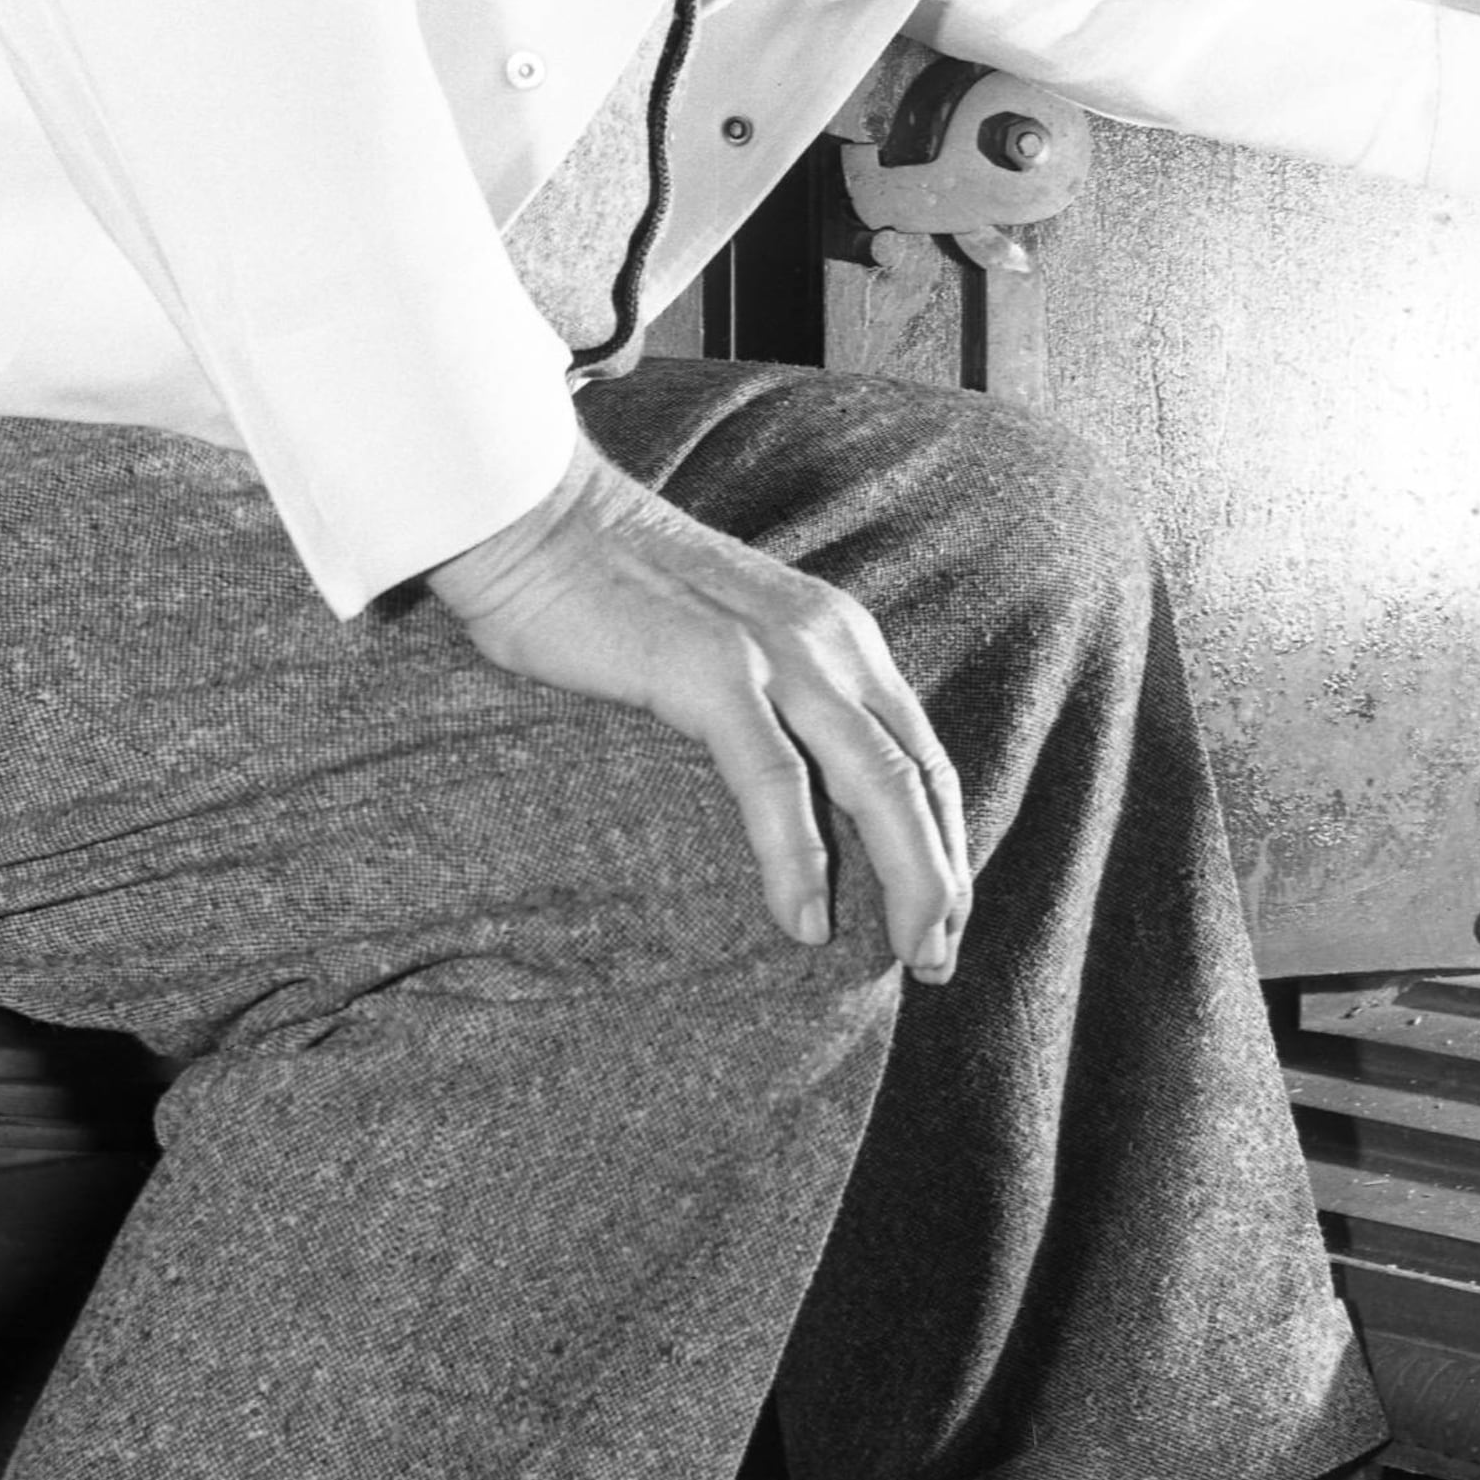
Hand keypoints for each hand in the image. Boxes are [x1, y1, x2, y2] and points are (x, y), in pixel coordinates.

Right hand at [425, 444, 970, 980]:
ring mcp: (777, 654)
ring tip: (909, 953)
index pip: (922, 755)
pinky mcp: (713, 670)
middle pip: (918, 778)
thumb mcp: (728, 645)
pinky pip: (776, 781)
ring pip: (876, 784)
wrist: (533, 519)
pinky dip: (799, 859)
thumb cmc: (612, 595)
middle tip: (938, 961)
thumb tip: (793, 795)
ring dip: (907, 880)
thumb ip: (774, 703)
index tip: (945, 916)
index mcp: (840, 636)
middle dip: (943, 879)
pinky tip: (804, 922)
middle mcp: (831, 642)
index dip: (946, 841)